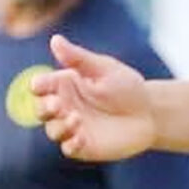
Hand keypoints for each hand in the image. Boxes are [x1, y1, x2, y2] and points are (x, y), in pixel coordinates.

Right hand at [33, 33, 156, 162]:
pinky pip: (68, 148)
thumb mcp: (104, 69)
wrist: (150, 114)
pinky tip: (81, 137)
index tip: (40, 86)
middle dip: (44, 108)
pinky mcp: (83, 146)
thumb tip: (55, 39)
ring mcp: (73, 128)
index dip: (38, 86)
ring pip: (53, 130)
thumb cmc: (127, 87)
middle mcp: (65, 107)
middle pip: (41, 110)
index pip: (41, 86)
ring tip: (76, 119)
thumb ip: (78, 58)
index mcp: (65, 85)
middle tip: (57, 105)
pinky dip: (71, 144)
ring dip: (60, 126)